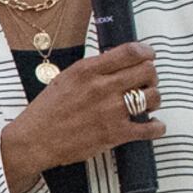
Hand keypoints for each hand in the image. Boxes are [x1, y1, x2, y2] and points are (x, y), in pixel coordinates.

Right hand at [0, 43, 164, 177]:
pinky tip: (153, 125)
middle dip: (151, 75)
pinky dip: (157, 126)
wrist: (35, 140)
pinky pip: (150, 128)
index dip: (146, 52)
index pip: (130, 52)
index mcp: (88, 70)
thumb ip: (92, 70)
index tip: (149, 56)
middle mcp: (102, 88)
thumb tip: (117, 62)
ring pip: (153, 97)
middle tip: (146, 82)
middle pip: (147, 71)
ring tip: (147, 103)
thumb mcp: (66, 78)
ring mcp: (110, 111)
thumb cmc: (47, 111)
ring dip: (154, 99)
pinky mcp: (115, 134)